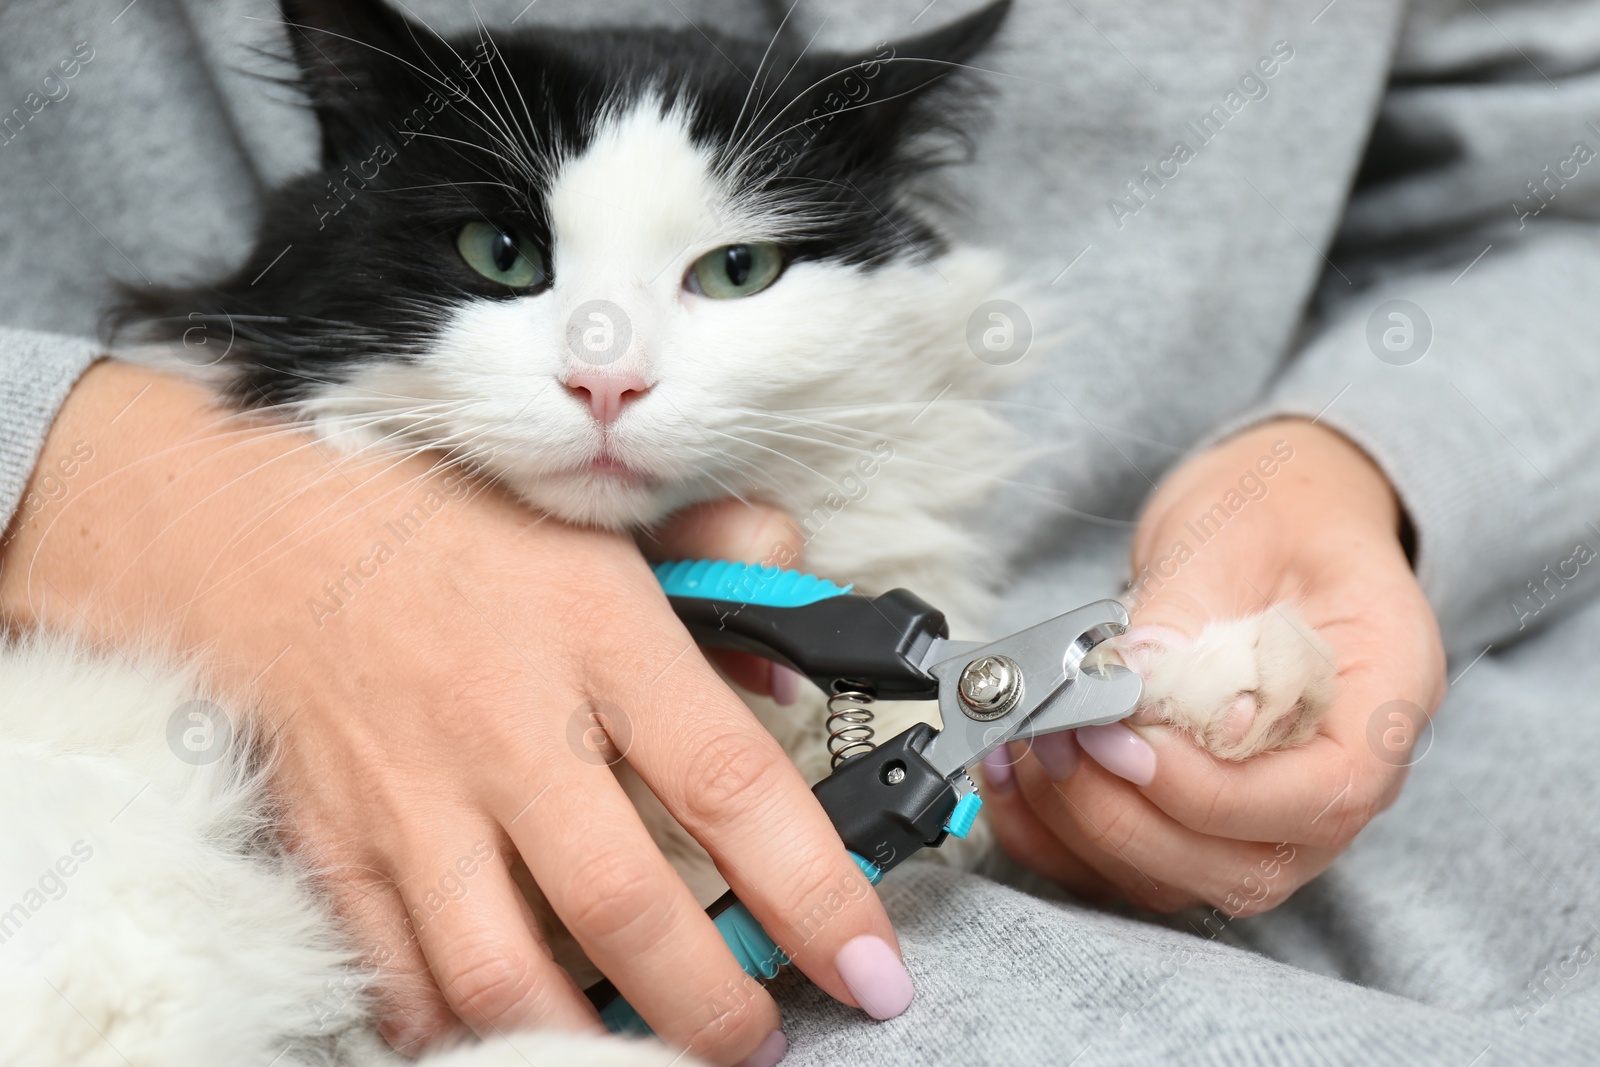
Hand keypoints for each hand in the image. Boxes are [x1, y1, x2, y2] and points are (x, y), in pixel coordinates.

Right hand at [0, 361, 908, 1064]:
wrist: (267, 528)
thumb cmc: (453, 525)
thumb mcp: (607, 519)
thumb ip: (726, 573)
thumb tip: (794, 666)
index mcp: (597, 633)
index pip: (732, 784)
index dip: (816, 894)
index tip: (871, 967)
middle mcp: (508, 725)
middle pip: (623, 907)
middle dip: (710, 1007)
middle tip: (762, 1039)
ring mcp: (411, 796)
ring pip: (501, 971)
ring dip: (587, 1041)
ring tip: (649, 1057)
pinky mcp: (337, 843)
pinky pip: (397, 974)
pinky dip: (459, 1025)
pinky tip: (517, 1028)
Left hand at [980, 419, 1445, 913]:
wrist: (1274, 513)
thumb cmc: (1276, 512)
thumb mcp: (1237, 530)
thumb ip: (1189, 614)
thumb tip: (1134, 683)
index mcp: (1383, 701)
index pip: (1324, 798)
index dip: (1212, 791)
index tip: (1124, 736)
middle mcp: (1336, 779)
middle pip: (1247, 867)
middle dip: (1130, 816)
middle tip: (1062, 737)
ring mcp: (1269, 812)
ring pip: (1180, 879)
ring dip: (1084, 829)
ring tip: (1029, 744)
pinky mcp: (1200, 818)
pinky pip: (1130, 866)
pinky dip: (1059, 839)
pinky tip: (1011, 776)